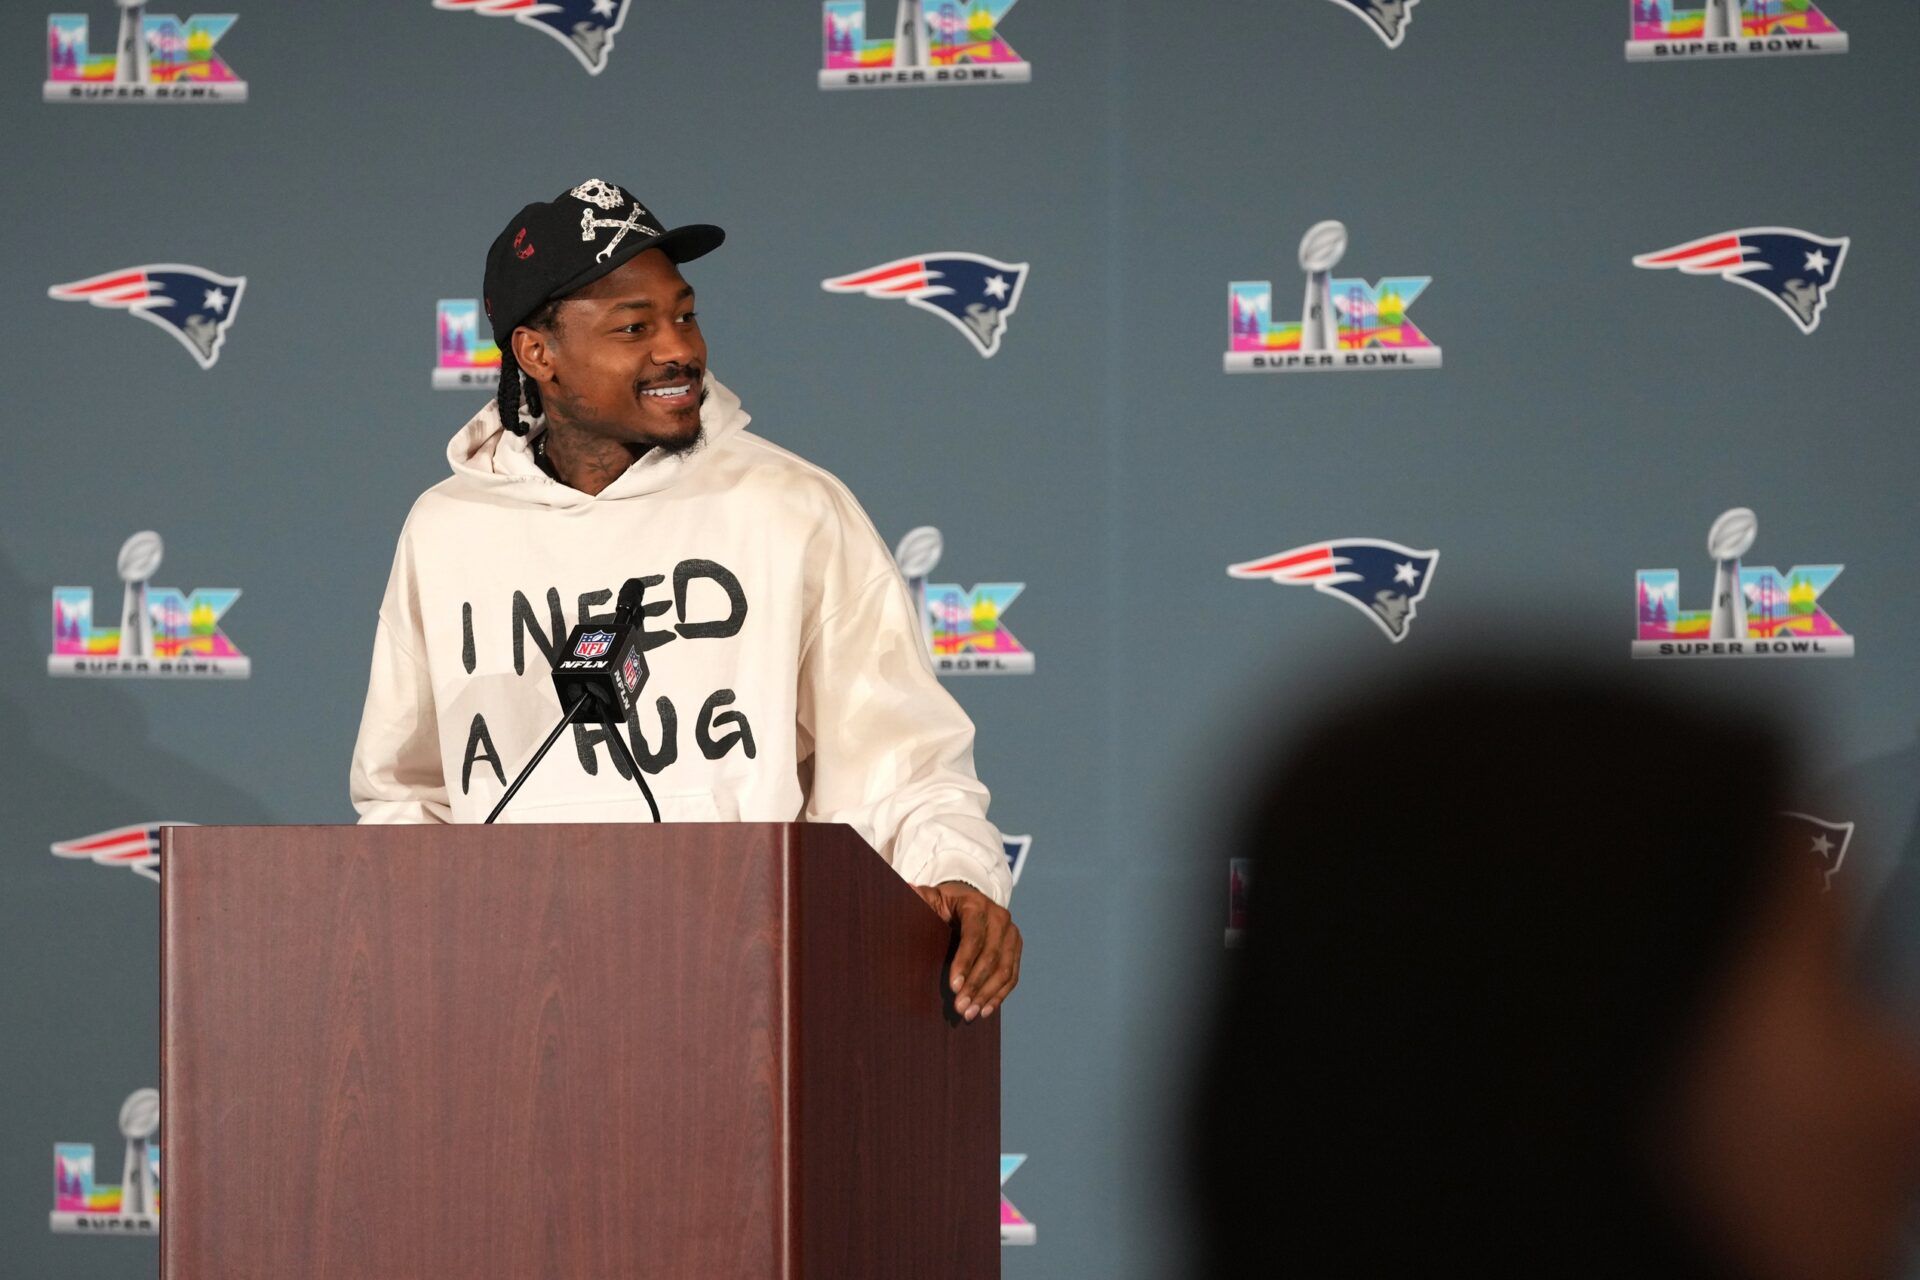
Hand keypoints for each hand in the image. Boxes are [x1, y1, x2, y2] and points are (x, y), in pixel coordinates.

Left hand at [913, 881, 1021, 1020]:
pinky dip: (999, 995)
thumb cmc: (942, 903)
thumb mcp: (928, 897)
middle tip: (960, 1008)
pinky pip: (1012, 975)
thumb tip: (906, 891)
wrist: (967, 900)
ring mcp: (1011, 933)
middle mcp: (1000, 917)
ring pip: (1005, 970)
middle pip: (991, 957)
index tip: (953, 987)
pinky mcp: (1015, 947)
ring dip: (987, 995)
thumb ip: (917, 898)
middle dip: (975, 986)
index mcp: (977, 904)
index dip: (964, 963)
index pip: (974, 936)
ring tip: (970, 1014)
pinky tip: (985, 1010)